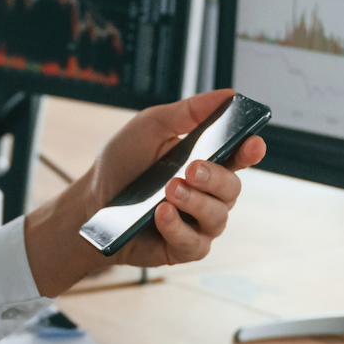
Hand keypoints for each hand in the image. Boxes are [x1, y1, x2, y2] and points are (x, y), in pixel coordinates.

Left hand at [24, 89, 266, 296]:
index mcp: (206, 160)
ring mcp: (198, 222)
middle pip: (233, 188)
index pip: (240, 156)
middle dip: (215, 178)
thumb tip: (227, 95)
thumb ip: (188, 112)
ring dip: (194, 202)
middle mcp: (208, 193)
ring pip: (218, 217)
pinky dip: (178, 228)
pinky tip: (161, 215)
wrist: (91, 202)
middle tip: (191, 169)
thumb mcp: (151, 127)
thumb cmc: (123, 163)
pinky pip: (195, 243)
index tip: (252, 144)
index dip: (250, 150)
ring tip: (168, 191)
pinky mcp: (183, 248)